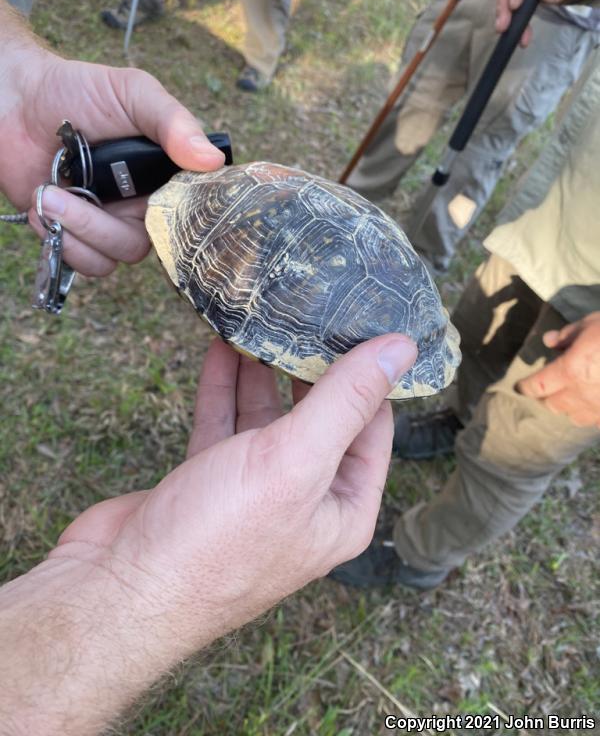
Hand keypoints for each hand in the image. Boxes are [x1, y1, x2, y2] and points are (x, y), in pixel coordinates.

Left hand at [0, 1, 223, 275]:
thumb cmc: (78, 91)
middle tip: (67, 193)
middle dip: (102, 226)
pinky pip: (87, 263)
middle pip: (148, 243)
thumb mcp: (133, 93)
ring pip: (115, 256)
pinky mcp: (79, 235)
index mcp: (165, 174)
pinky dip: (63, 242)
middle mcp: (144, 204)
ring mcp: (111, 221)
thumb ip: (172, 121)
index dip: (175, 217)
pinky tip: (42, 209)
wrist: (16, 101)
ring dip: (78, 232)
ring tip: (48, 197)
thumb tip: (212, 160)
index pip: (191, 212)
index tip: (145, 200)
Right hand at [55, 334, 417, 637]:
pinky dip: (224, 388)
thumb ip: (346, 402)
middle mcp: (304, 503)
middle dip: (313, 367)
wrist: (119, 589)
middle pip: (320, 419)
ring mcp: (254, 494)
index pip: (373, 429)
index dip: (371, 376)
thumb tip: (401, 350)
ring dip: (264, 371)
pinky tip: (223, 347)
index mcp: (343, 510)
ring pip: (267, 419)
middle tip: (312, 312)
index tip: (364, 322)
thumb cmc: (216, 540)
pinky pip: (225, 425)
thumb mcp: (294, 461)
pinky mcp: (208, 483)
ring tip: (265, 320)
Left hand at [517, 312, 599, 426]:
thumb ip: (569, 335)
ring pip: (575, 417)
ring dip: (569, 408)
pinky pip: (597, 420)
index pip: (539, 385)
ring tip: (570, 397)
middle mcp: (584, 394)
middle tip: (547, 389)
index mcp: (571, 371)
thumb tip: (550, 341)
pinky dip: (592, 413)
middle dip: (547, 397)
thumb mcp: (593, 323)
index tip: (521, 387)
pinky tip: (594, 402)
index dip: (527, 387)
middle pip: (554, 405)